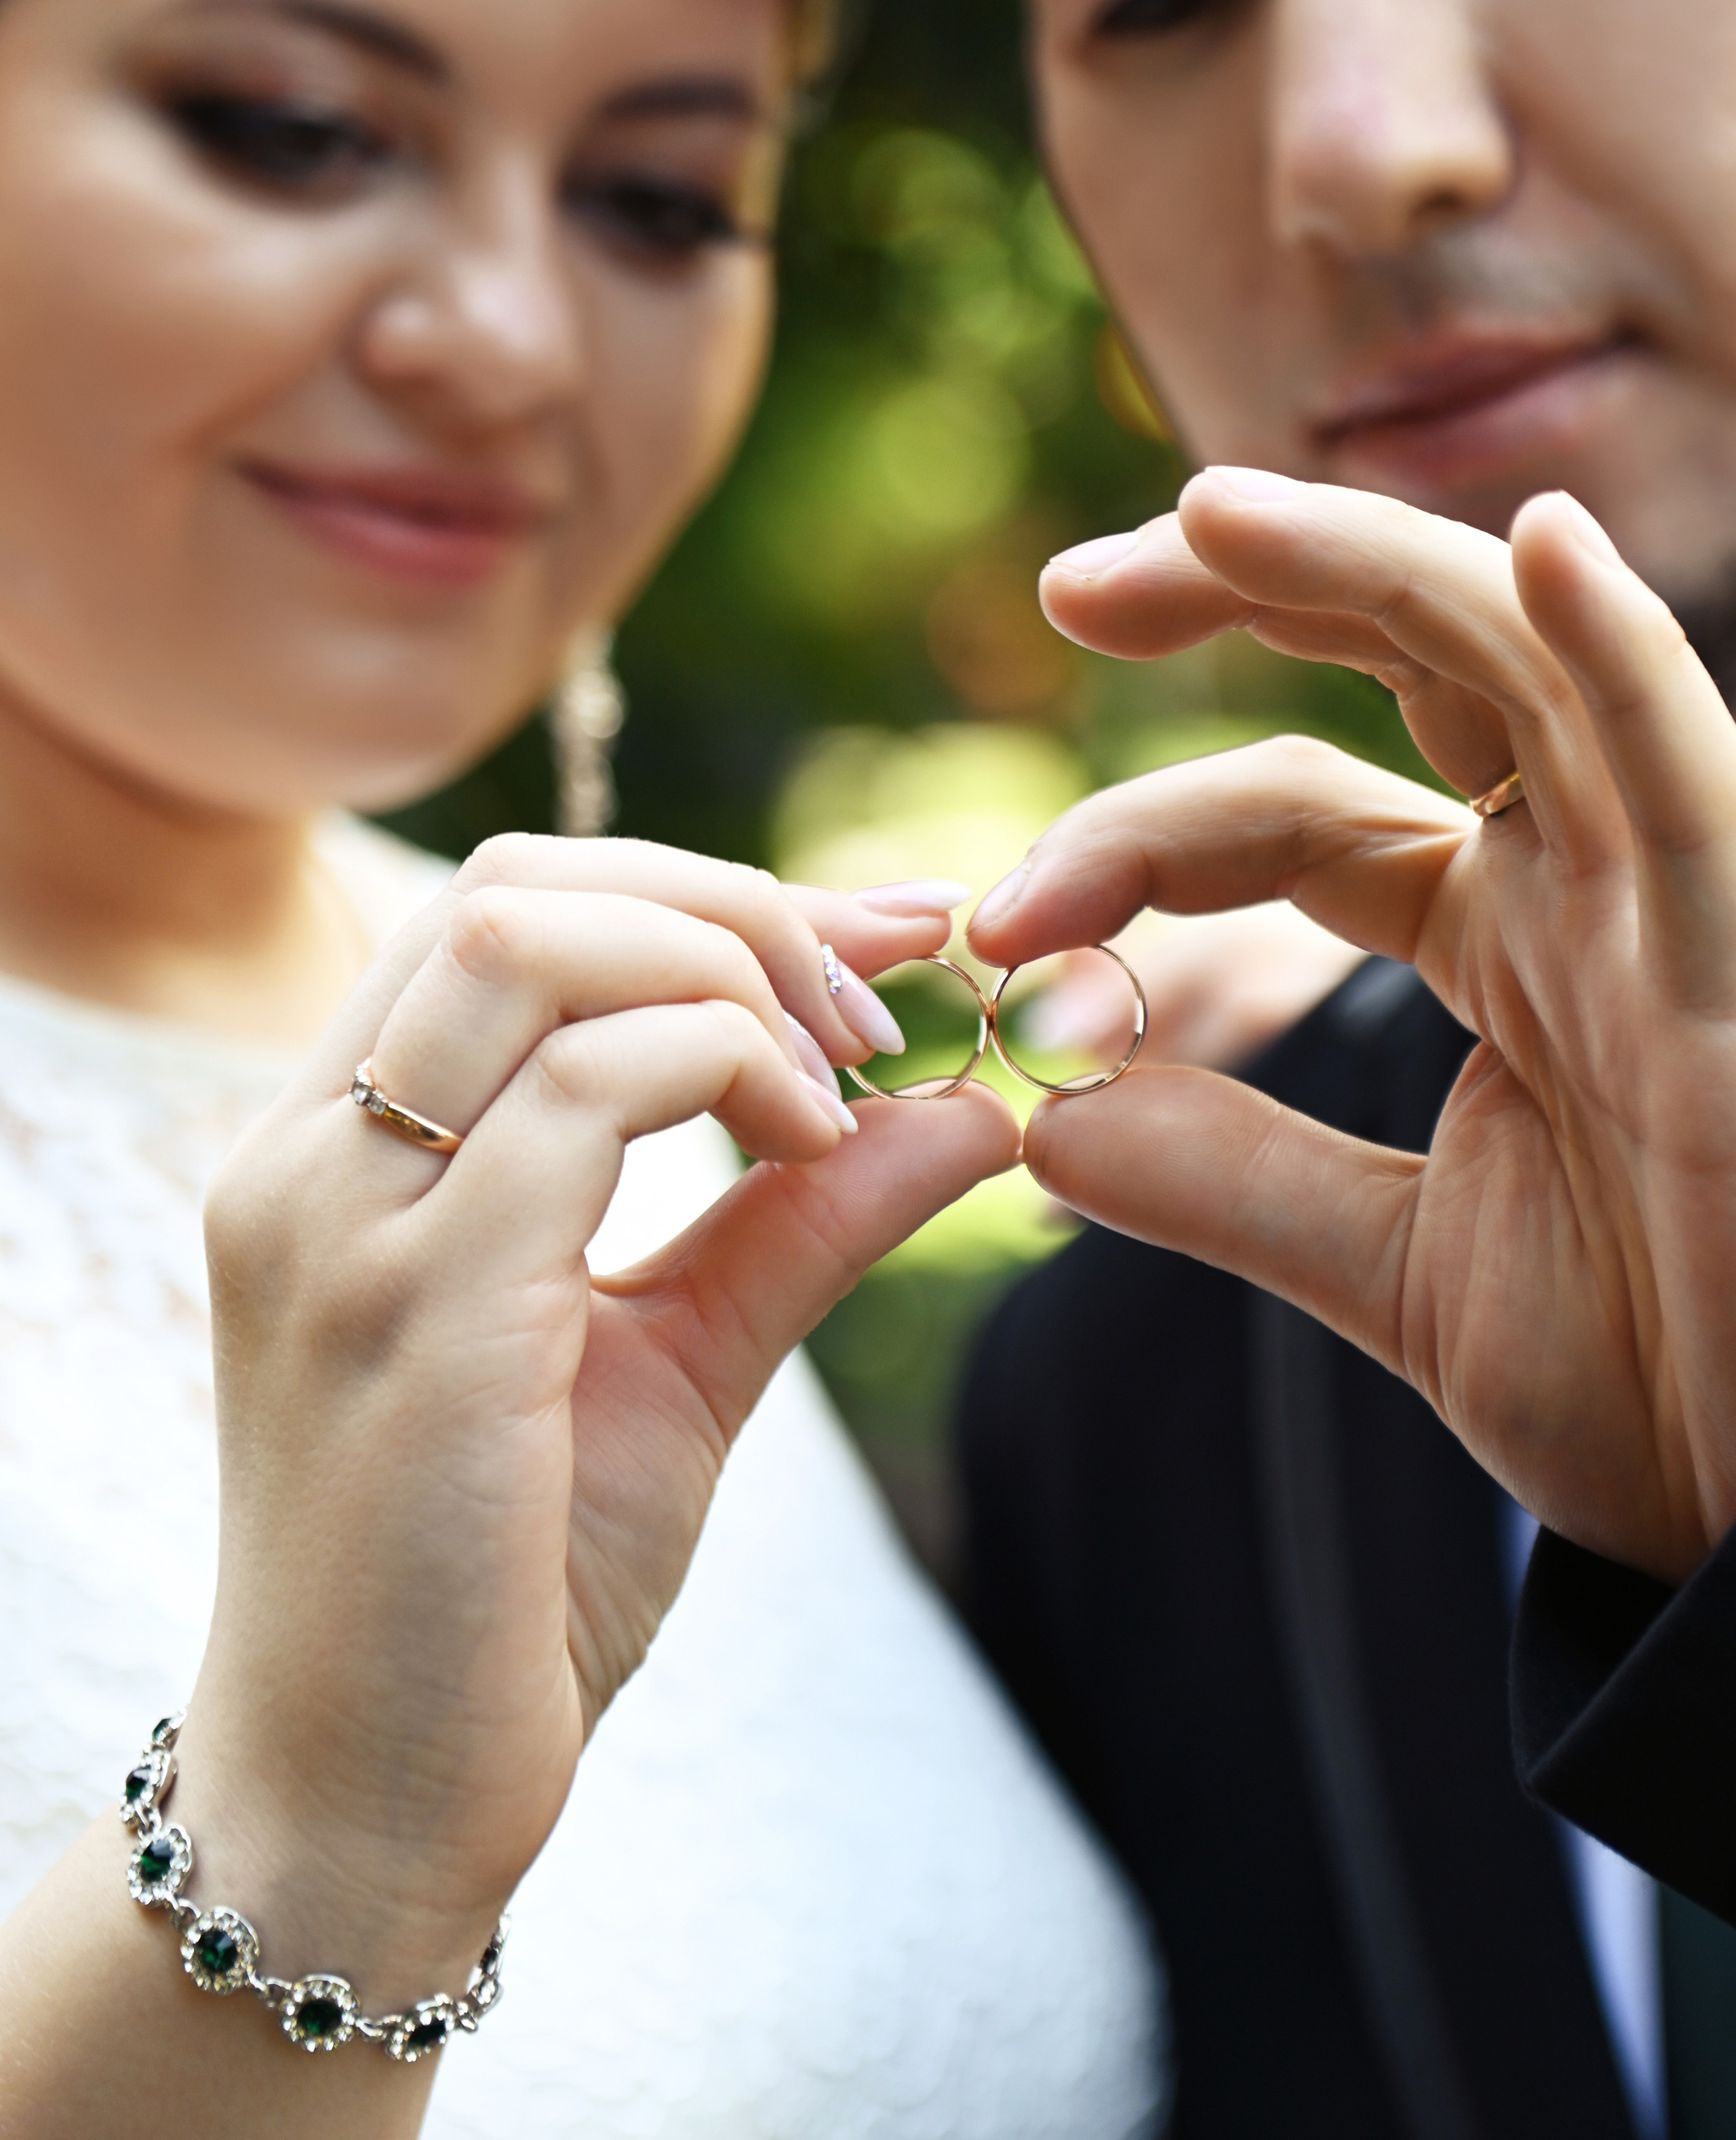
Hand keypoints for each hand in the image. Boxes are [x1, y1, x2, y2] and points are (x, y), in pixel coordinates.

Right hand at [182, 838, 1016, 2004]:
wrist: (368, 1811)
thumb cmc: (506, 1591)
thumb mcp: (677, 1361)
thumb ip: (803, 1217)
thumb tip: (974, 1102)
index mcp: (337, 1147)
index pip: (506, 906)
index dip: (706, 891)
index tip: (884, 932)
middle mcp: (307, 1154)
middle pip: (517, 885)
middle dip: (732, 903)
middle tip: (884, 994)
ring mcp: (340, 1221)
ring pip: (539, 943)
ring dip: (733, 971)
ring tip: (846, 1080)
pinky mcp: (411, 1309)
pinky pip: (589, 1089)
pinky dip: (730, 1070)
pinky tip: (817, 1147)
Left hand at [969, 470, 1735, 1587]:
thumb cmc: (1659, 1377)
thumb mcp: (1397, 1265)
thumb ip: (1230, 1177)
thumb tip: (1039, 1112)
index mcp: (1502, 929)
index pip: (1286, 813)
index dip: (1129, 841)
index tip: (995, 924)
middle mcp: (1586, 874)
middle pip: (1412, 660)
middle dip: (1244, 591)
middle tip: (1072, 587)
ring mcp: (1676, 895)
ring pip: (1527, 664)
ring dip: (1372, 568)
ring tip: (1206, 514)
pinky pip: (1689, 773)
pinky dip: (1619, 652)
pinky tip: (1538, 544)